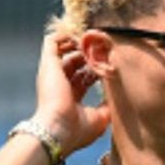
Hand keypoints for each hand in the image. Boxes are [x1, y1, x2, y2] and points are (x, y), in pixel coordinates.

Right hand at [32, 34, 110, 154]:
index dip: (96, 69)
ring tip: (94, 41)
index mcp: (71, 97)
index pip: (82, 77)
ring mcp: (52, 73)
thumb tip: (117, 98)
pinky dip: (65, 35)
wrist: (57, 130)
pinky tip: (81, 36)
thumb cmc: (76, 130)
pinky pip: (52, 41)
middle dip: (89, 54)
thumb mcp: (99, 120)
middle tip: (105, 49)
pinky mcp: (48, 64)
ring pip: (63, 49)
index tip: (110, 63)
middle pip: (74, 61)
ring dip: (78, 43)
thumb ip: (108, 107)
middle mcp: (60, 83)